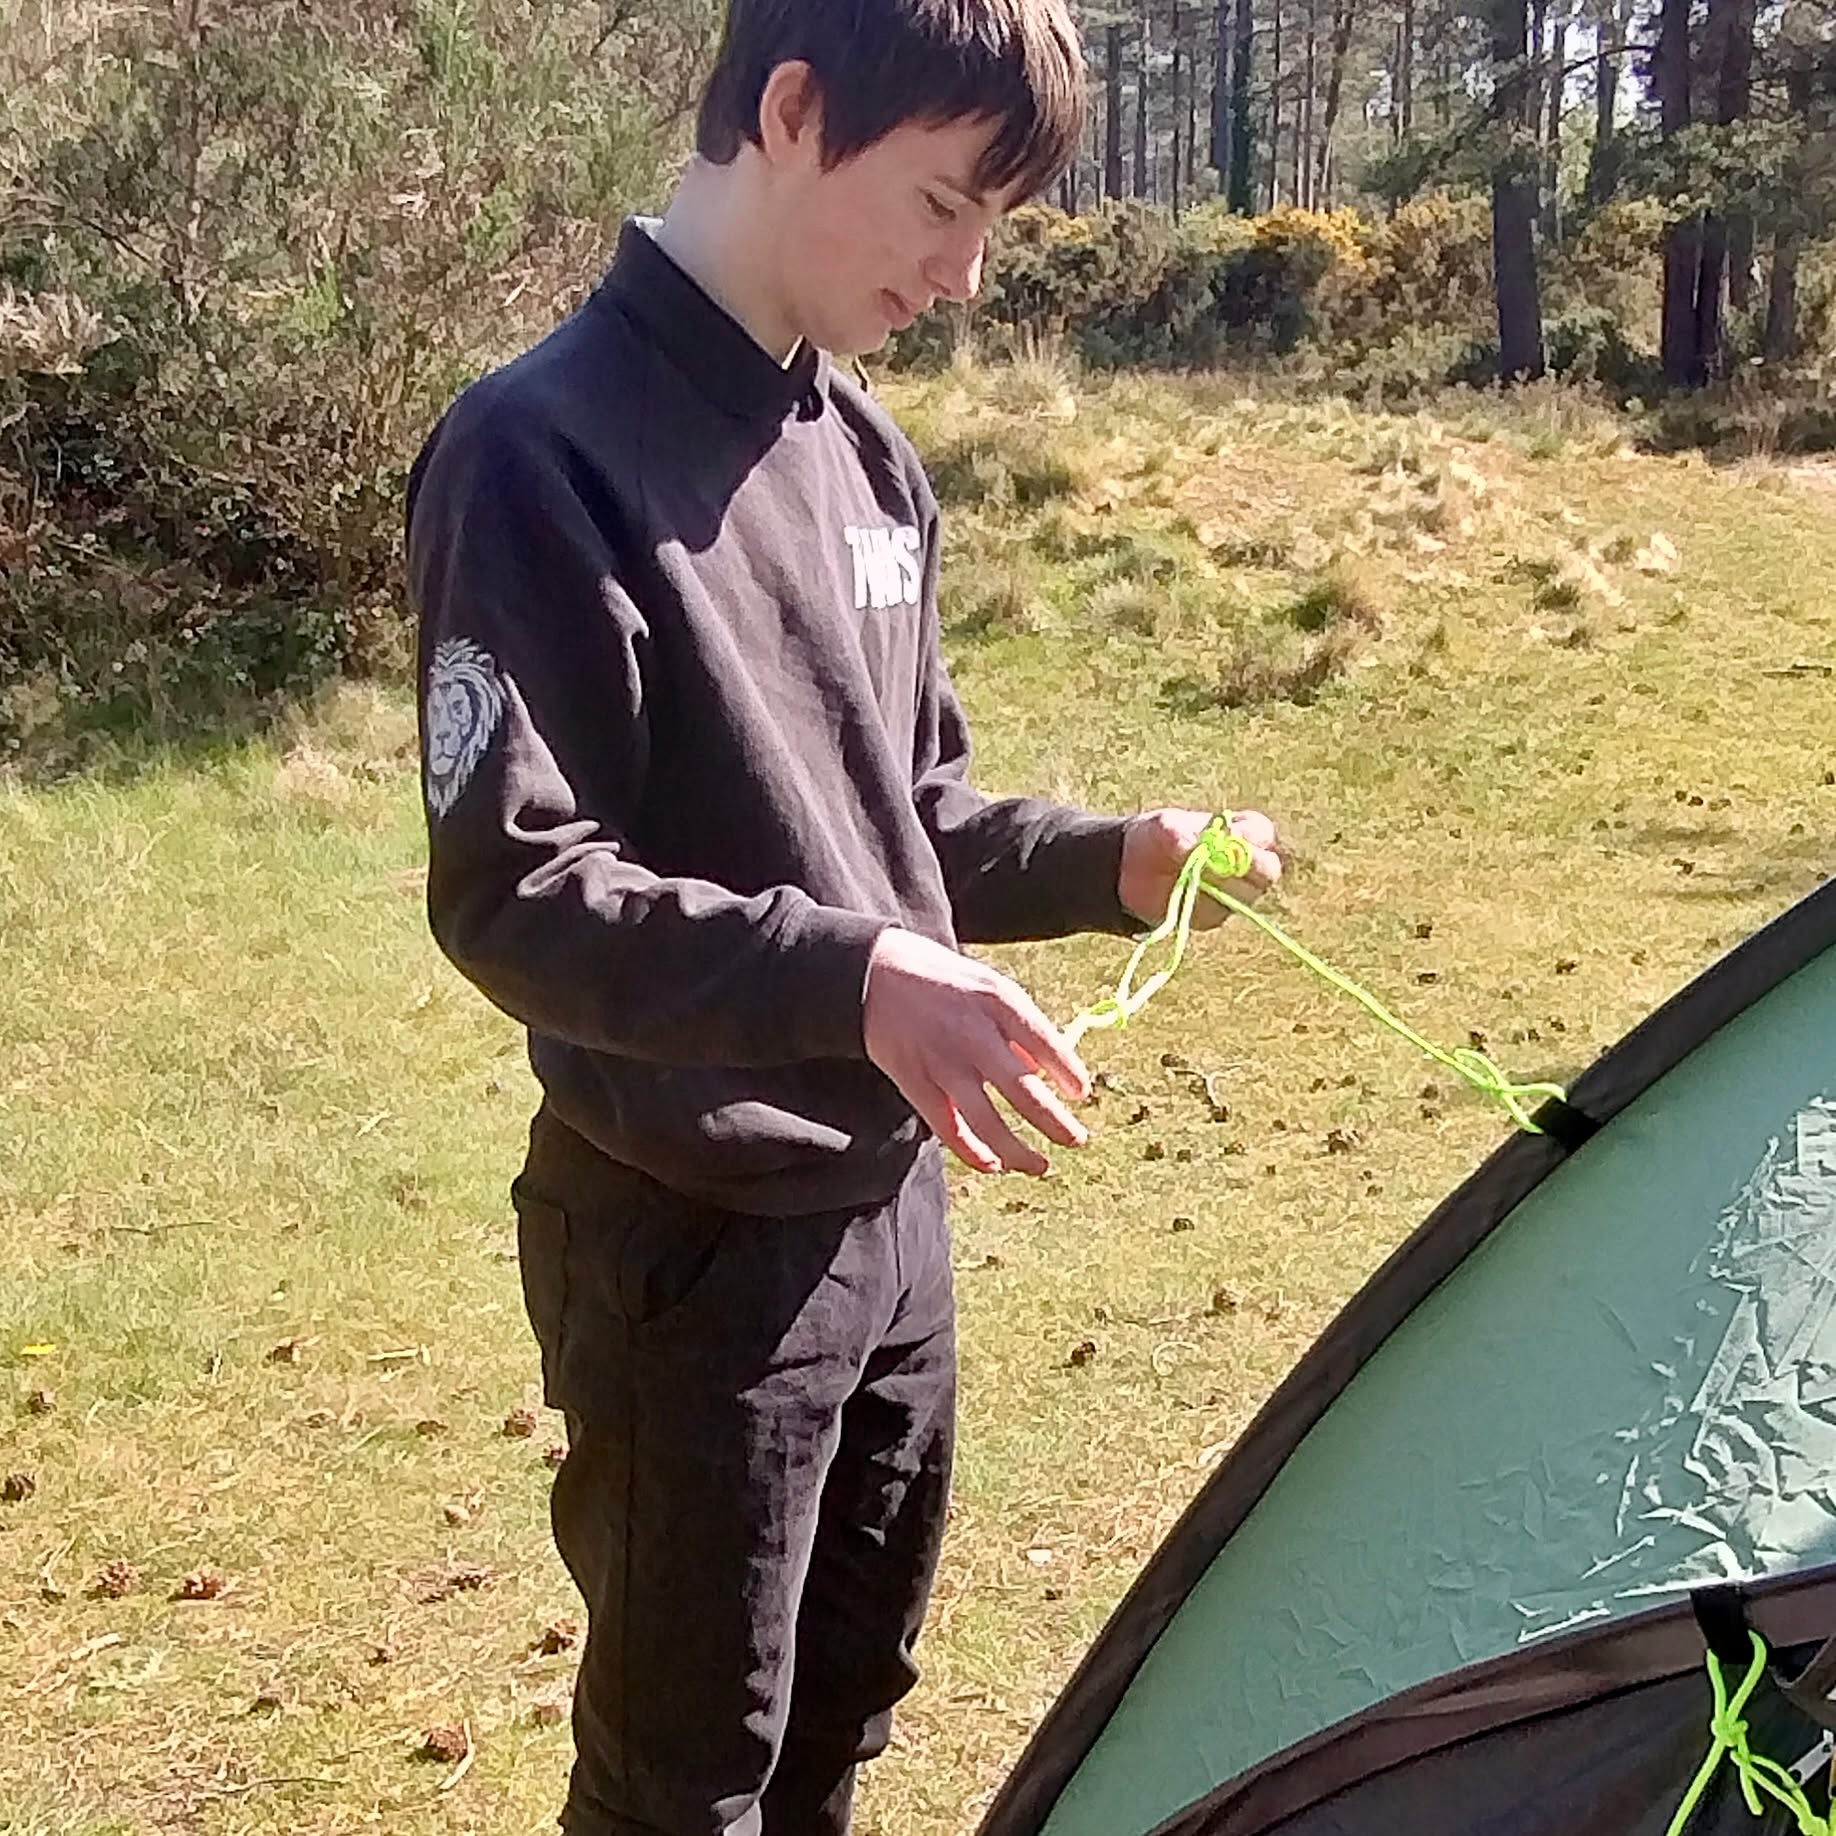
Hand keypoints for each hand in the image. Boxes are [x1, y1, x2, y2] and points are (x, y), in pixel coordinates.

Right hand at [862, 927, 1090, 1176]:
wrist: (876, 973)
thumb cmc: (945, 981)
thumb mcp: (989, 986)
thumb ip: (1020, 1027)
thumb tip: (1044, 1072)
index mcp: (998, 1000)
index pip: (1046, 1041)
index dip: (1068, 1072)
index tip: (1082, 1093)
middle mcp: (973, 1033)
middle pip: (1022, 1090)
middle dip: (1055, 1122)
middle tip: (1077, 1140)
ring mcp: (943, 1062)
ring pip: (987, 1121)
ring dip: (1018, 1151)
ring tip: (1041, 1165)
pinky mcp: (916, 1083)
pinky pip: (949, 1128)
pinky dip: (973, 1152)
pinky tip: (994, 1164)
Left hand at [1119, 807, 1282, 929]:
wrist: (1135, 867)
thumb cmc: (1158, 836)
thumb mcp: (1161, 826)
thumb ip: (1176, 833)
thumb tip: (1188, 847)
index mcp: (1241, 831)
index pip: (1262, 833)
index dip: (1253, 835)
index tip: (1233, 834)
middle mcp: (1246, 864)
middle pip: (1267, 871)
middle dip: (1249, 868)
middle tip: (1220, 864)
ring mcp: (1234, 893)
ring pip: (1244, 897)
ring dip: (1218, 887)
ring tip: (1188, 875)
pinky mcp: (1215, 916)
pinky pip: (1216, 915)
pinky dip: (1198, 905)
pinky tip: (1180, 894)